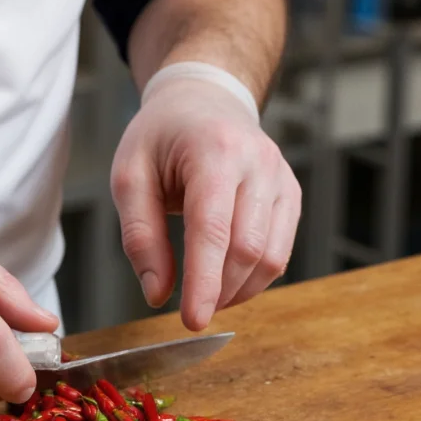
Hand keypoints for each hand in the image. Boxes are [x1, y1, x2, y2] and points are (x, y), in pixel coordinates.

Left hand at [110, 73, 301, 330]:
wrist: (203, 99)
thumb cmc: (160, 137)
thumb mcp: (129, 177)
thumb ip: (140, 237)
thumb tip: (157, 294)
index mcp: (214, 151)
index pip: (213, 229)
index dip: (204, 282)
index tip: (192, 321)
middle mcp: (258, 162)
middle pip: (249, 248)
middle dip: (220, 292)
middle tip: (191, 314)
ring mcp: (281, 178)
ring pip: (273, 256)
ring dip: (239, 290)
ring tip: (207, 298)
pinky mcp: (291, 194)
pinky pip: (282, 249)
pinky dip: (255, 277)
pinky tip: (227, 282)